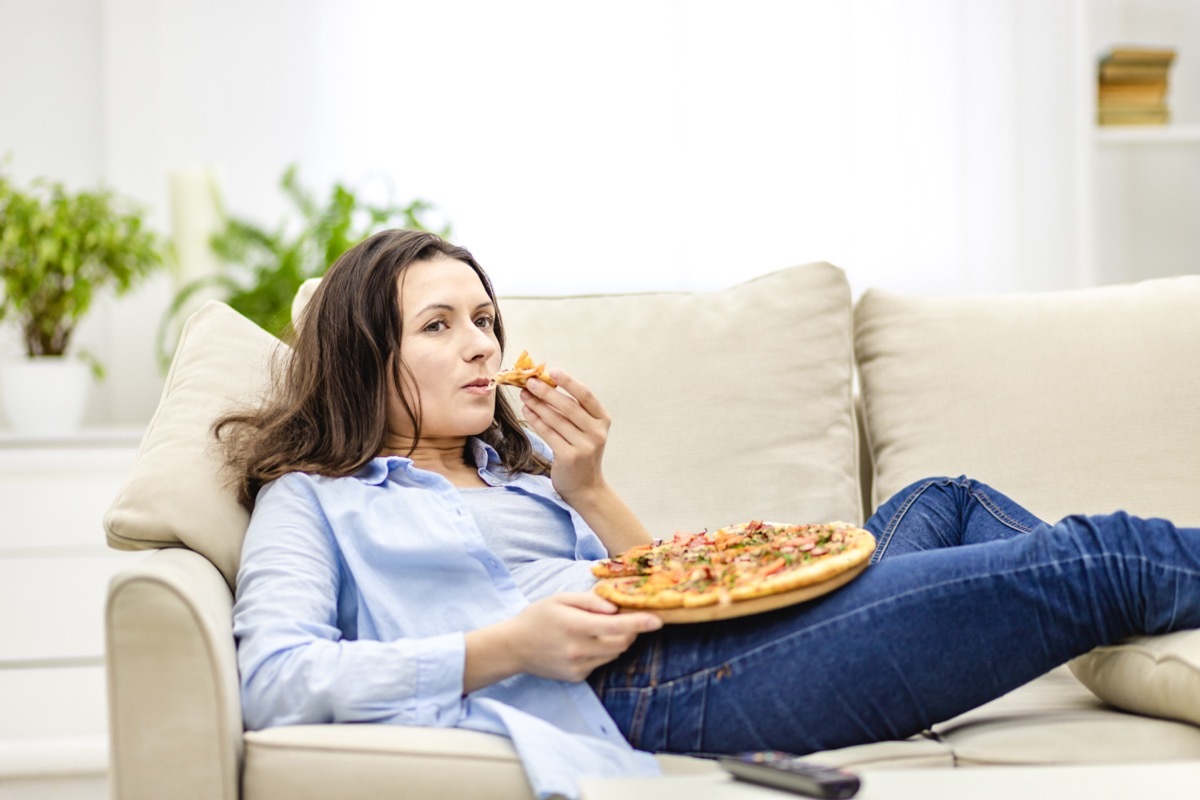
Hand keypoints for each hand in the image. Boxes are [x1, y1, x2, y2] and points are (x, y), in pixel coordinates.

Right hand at [506, 592, 661, 682]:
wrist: (513, 647)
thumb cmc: (538, 617)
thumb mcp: (560, 599)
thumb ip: (589, 601)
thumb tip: (615, 608)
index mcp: (575, 626)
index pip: (616, 627)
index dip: (640, 623)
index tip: (658, 621)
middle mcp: (578, 650)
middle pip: (622, 643)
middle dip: (631, 631)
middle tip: (625, 619)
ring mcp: (578, 666)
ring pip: (614, 654)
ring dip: (618, 641)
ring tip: (600, 629)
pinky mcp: (577, 677)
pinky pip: (601, 663)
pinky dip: (603, 652)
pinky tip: (586, 643)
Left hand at [520, 370, 610, 500]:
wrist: (584, 486)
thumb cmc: (581, 452)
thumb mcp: (585, 430)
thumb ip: (573, 410)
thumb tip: (546, 385)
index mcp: (603, 420)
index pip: (586, 395)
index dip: (569, 382)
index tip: (552, 370)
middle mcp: (597, 432)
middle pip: (569, 406)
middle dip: (547, 392)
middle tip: (530, 382)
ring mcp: (584, 446)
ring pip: (556, 420)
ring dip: (537, 405)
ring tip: (524, 395)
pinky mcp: (569, 456)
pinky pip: (548, 433)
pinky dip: (536, 420)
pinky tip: (527, 411)